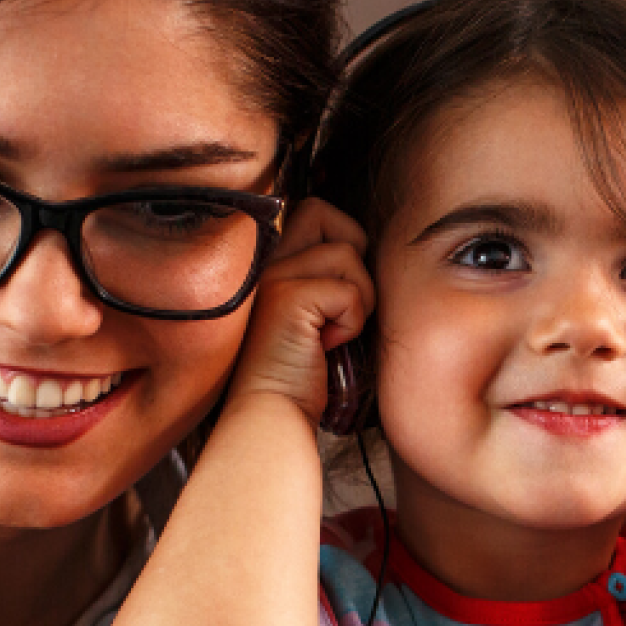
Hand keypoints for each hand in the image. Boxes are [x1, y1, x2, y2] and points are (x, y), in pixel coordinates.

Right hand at [223, 198, 374, 418]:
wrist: (270, 415)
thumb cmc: (298, 372)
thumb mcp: (309, 312)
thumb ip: (322, 275)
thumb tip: (362, 251)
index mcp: (265, 261)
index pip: (310, 211)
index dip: (338, 239)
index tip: (336, 292)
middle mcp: (263, 261)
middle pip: (322, 211)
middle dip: (350, 250)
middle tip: (341, 300)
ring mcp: (273, 275)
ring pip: (347, 253)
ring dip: (358, 298)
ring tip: (332, 333)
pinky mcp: (288, 297)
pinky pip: (350, 292)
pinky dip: (353, 322)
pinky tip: (328, 346)